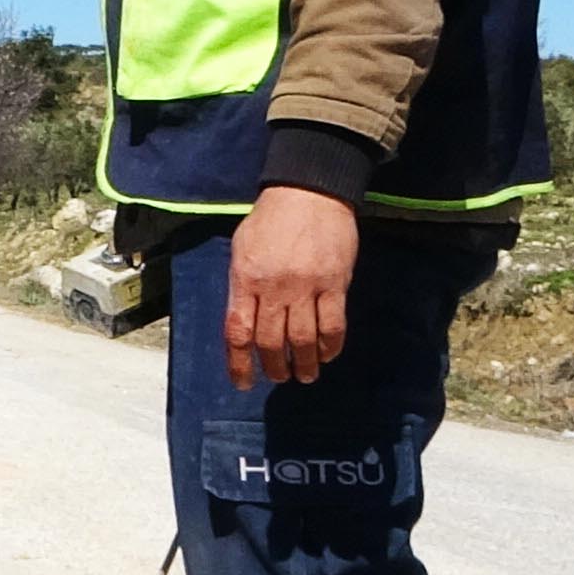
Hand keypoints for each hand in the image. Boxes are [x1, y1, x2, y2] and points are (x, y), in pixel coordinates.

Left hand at [224, 184, 356, 390]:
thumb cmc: (270, 219)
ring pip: (303, 340)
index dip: (239, 363)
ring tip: (305, 374)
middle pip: (271, 342)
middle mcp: (274, 288)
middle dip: (274, 367)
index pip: (238, 332)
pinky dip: (330, 346)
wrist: (309, 191)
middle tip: (279, 376)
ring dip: (304, 364)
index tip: (242, 383)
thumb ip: (242, 285)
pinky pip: (333, 326)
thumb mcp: (242, 248)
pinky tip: (328, 355)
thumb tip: (244, 320)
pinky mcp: (335, 284)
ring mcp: (306, 287)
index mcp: (245, 279)